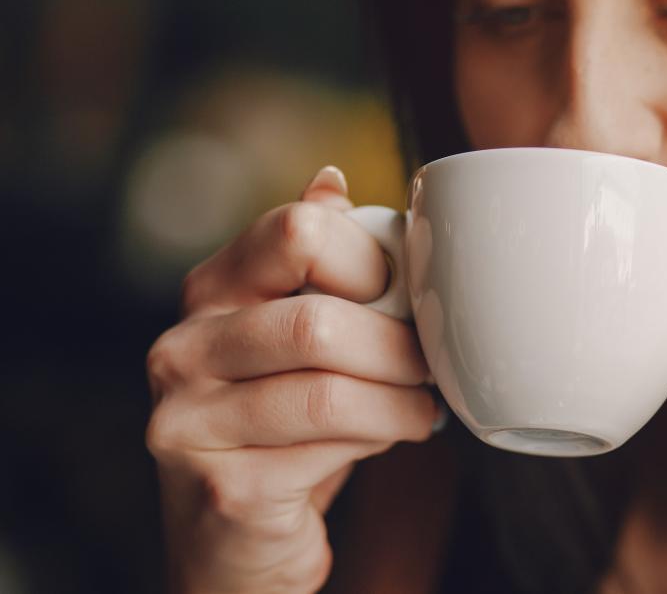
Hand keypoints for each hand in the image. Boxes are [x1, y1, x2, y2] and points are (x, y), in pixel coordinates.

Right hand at [145, 166, 440, 592]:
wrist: (236, 540)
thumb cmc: (281, 424)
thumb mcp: (291, 336)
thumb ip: (309, 262)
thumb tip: (331, 178)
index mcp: (210, 291)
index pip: (297, 232)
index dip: (371, 261)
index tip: (404, 294)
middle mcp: (183, 348)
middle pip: (319, 319)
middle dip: (398, 346)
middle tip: (430, 363)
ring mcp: (190, 420)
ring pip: (330, 389)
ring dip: (400, 400)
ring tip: (422, 407)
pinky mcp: (222, 485)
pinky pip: (330, 447)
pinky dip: (382, 438)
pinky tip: (393, 436)